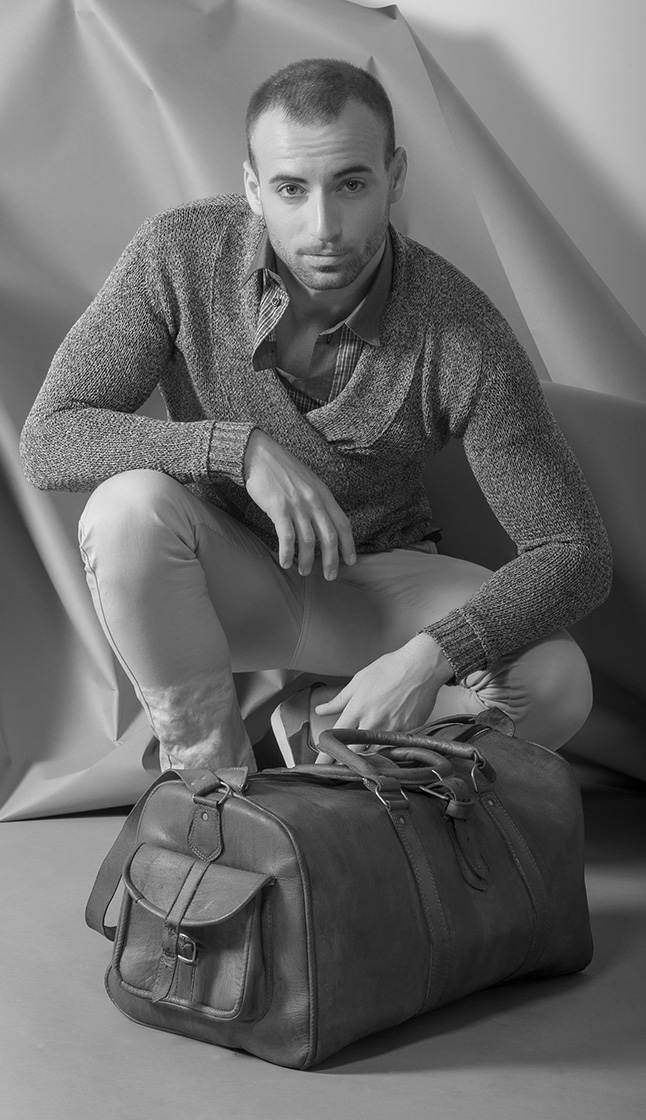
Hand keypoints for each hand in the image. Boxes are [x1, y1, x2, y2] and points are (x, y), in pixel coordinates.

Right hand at [244, 429, 355, 579]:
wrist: (258, 454)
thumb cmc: (281, 468)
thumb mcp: (308, 481)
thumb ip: (317, 499)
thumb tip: (322, 522)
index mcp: (323, 493)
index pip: (343, 523)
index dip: (349, 545)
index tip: (351, 561)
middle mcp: (314, 500)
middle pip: (330, 536)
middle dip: (332, 560)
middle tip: (330, 576)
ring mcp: (297, 505)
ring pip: (309, 540)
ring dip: (308, 560)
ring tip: (304, 571)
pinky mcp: (279, 508)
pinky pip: (287, 537)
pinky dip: (287, 553)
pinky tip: (284, 562)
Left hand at [314, 633, 453, 762]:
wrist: (421, 666)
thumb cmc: (391, 669)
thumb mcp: (359, 680)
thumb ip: (339, 700)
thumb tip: (321, 709)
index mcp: (357, 708)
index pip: (336, 737)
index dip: (326, 755)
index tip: (319, 767)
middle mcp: (373, 721)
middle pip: (354, 752)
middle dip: (346, 762)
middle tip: (342, 767)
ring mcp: (391, 728)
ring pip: (374, 753)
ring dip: (367, 758)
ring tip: (365, 760)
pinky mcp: (408, 732)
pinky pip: (394, 748)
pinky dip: (388, 751)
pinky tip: (387, 750)